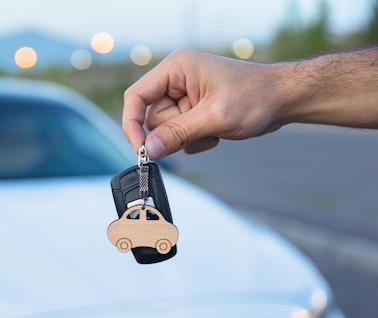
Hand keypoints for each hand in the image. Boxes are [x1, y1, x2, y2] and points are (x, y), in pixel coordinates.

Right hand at [122, 50, 284, 158]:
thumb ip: (178, 134)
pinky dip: (196, 140)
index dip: (132, 124)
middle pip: (151, 119)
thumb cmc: (256, 97)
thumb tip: (148, 149)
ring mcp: (184, 96)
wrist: (284, 99)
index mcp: (176, 69)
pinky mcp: (192, 111)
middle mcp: (175, 80)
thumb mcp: (214, 117)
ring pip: (166, 131)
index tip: (140, 149)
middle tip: (201, 132)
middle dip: (174, 133)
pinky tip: (217, 131)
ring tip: (214, 129)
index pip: (136, 97)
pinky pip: (179, 136)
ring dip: (188, 138)